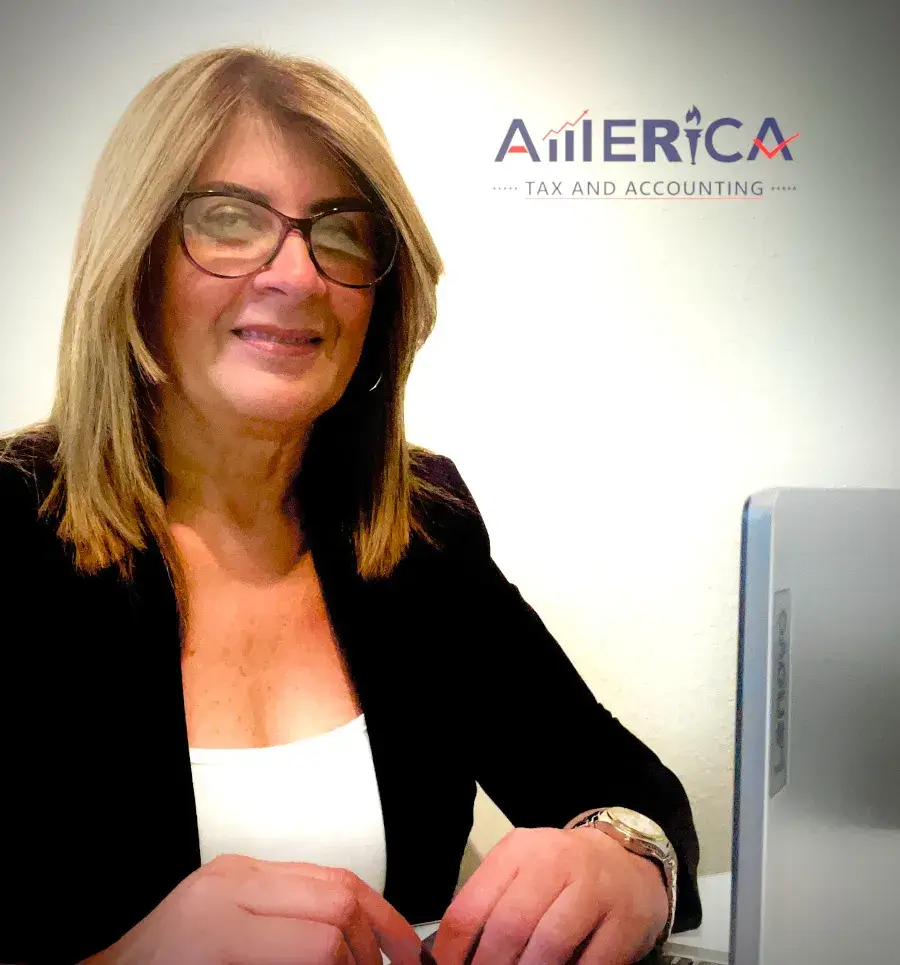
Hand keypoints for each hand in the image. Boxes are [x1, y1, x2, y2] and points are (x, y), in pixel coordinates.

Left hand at [81, 853, 428, 964]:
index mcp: (220, 928)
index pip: (321, 941)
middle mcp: (231, 884)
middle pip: (335, 896)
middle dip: (374, 940)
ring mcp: (236, 868)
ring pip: (331, 875)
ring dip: (371, 913)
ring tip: (391, 950)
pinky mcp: (241, 867)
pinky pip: (309, 873)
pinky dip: (342, 900)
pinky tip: (357, 928)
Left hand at [429, 826, 668, 964]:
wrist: (624, 859)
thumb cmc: (560, 872)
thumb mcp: (520, 870)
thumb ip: (490, 903)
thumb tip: (452, 956)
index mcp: (517, 851)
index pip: (470, 907)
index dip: (453, 953)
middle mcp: (554, 862)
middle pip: (508, 928)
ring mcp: (593, 889)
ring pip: (549, 946)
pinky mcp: (625, 920)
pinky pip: (591, 964)